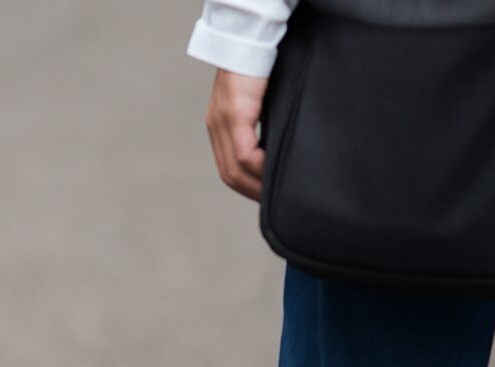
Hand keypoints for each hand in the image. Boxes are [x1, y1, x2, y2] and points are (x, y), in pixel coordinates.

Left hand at [205, 69, 269, 200]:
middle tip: (275, 203)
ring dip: (257, 185)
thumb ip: (263, 126)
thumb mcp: (261, 103)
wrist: (252, 36)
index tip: (268, 196)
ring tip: (277, 192)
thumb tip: (278, 150)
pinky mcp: (234, 114)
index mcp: (221, 125)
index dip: (248, 186)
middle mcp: (217, 126)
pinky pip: (244, 153)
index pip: (230, 169)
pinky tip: (274, 171)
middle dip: (253, 193)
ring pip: (235, 169)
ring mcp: (223, 121)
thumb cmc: (263, 66)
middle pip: (230, 175)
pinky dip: (259, 167)